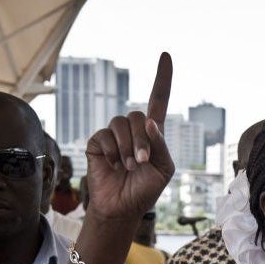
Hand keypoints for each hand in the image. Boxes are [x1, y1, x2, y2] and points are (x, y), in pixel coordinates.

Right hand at [85, 53, 174, 223]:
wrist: (122, 208)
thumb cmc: (145, 190)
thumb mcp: (163, 170)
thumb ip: (161, 146)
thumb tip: (151, 122)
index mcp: (153, 134)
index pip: (158, 100)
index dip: (162, 78)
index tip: (166, 55)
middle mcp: (134, 130)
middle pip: (139, 116)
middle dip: (142, 141)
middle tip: (141, 162)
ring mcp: (114, 135)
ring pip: (121, 123)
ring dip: (127, 148)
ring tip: (128, 167)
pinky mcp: (98, 143)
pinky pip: (105, 136)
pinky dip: (112, 152)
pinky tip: (113, 165)